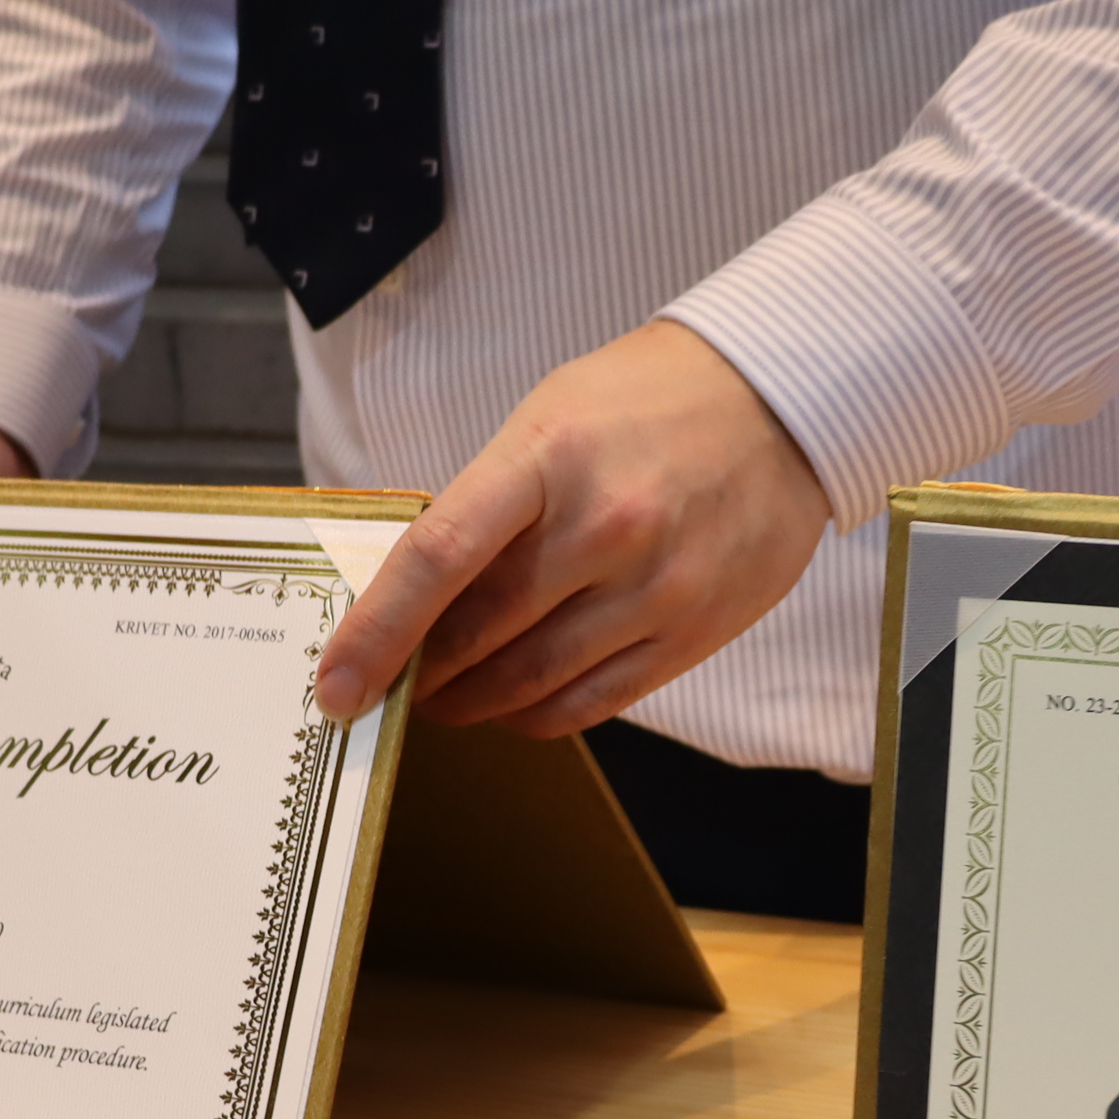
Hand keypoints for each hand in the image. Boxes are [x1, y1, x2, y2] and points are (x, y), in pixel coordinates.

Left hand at [313, 318, 829, 734]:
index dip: (377, 633)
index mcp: (549, 458)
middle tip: (387, 685)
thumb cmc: (649, 402)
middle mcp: (605, 528)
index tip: (336, 685)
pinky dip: (537, 715)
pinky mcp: (693, 631)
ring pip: (533, 683)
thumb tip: (410, 588)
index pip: (439, 559)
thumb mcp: (550, 417)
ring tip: (444, 699)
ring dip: (472, 702)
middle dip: (420, 673)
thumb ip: (488, 501)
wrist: (783, 405)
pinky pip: (594, 702)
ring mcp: (656, 587)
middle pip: (481, 635)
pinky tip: (512, 704)